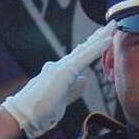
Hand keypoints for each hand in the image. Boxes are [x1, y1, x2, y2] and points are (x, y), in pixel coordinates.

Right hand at [0, 23, 114, 137]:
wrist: (24, 114)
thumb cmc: (39, 110)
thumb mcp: (62, 100)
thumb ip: (73, 89)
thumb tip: (84, 79)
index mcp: (62, 72)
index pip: (81, 56)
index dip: (93, 46)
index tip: (104, 36)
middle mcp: (62, 65)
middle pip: (85, 48)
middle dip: (99, 36)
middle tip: (112, 24)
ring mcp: (63, 66)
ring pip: (86, 49)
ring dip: (101, 37)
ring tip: (114, 25)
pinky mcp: (65, 71)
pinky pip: (85, 57)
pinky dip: (97, 48)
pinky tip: (108, 39)